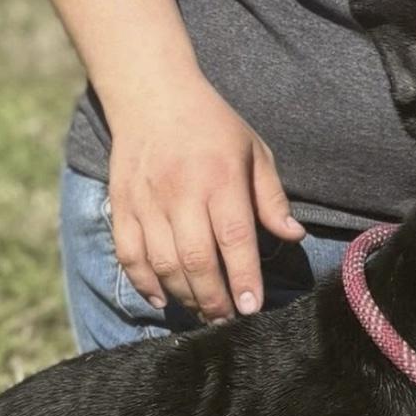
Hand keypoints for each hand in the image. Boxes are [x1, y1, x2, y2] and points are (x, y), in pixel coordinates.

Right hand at [106, 71, 304, 321]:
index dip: (243, 277)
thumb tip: (293, 236)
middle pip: (197, 259)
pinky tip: (162, 299)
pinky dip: (143, 283)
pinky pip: (129, 255)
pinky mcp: (122, 206)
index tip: (251, 308)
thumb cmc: (212, 127)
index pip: (234, 237)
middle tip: (226, 321)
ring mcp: (147, 201)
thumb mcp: (253, 152)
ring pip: (163, 263)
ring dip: (184, 296)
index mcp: (219, 178)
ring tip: (202, 312)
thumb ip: (272, 198)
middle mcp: (181, 192)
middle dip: (214, 299)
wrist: (151, 94)